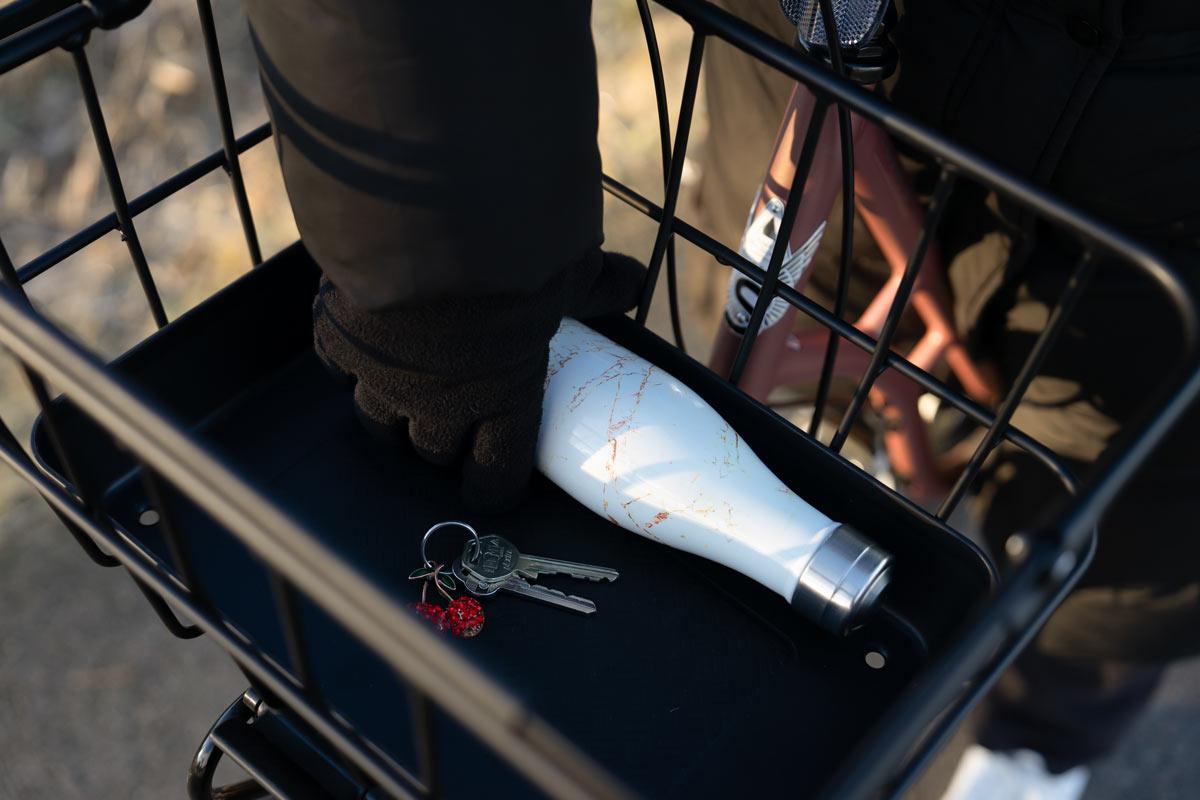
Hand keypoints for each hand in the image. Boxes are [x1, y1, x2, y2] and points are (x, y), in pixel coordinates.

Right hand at [313, 248, 645, 510]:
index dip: (496, 483)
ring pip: (379, 422)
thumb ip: (595, 288)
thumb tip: (631, 285)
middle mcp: (436, 402)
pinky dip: (350, 359)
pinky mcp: (338, 337)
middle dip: (445, 441)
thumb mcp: (569, 270)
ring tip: (407, 387)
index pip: (496, 477)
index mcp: (503, 399)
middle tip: (456, 414)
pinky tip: (364, 342)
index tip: (496, 479)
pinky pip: (338, 368)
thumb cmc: (515, 252)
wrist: (429, 211)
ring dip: (395, 411)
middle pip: (432, 452)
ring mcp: (380, 375)